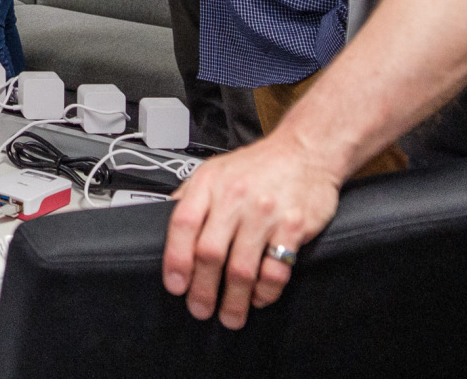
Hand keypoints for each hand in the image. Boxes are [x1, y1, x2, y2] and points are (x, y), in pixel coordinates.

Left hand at [161, 133, 341, 328]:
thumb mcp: (214, 170)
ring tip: (229, 316)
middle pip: (210, 252)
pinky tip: (258, 297)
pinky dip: (265, 291)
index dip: (175, 259)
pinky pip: (276, 269)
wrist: (305, 151)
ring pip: (242, 268)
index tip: (174, 285)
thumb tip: (161, 222)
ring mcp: (265, 213)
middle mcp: (235, 197)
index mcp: (209, 184)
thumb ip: (189, 197)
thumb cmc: (258, 165)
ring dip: (233, 300)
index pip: (182, 224)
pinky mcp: (294, 226)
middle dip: (202, 289)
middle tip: (200, 309)